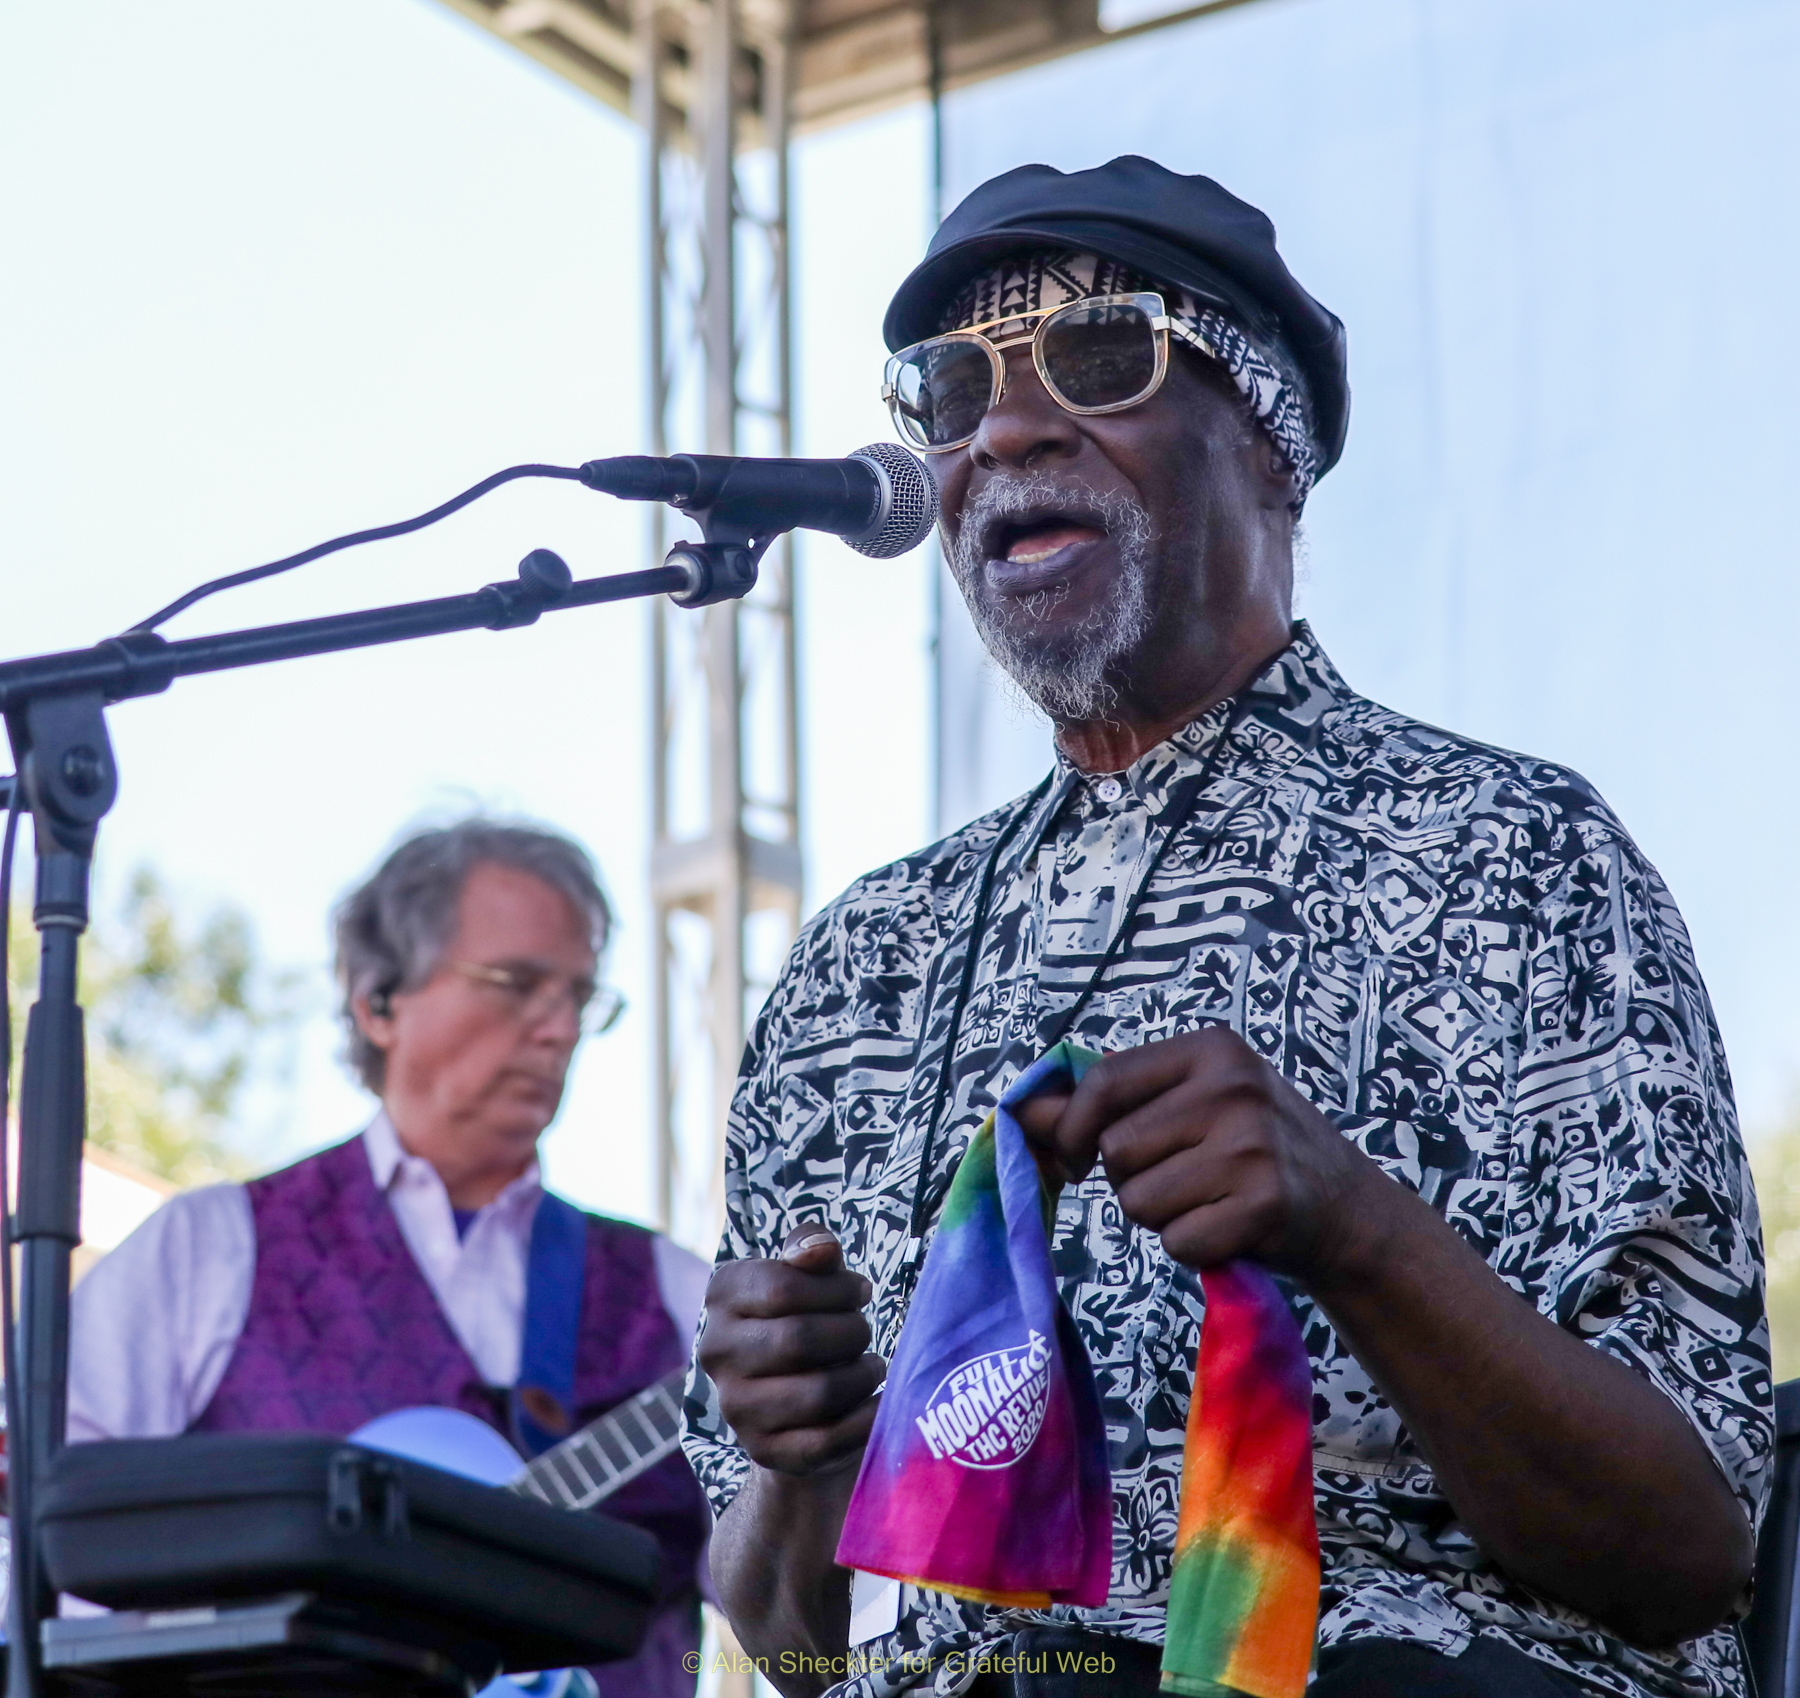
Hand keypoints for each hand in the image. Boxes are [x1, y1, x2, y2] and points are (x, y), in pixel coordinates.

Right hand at [698, 1222, 885, 1475]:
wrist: (795, 1400)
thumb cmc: (809, 1317)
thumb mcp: (811, 1273)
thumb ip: (813, 1246)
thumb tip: (820, 1250)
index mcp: (722, 1294)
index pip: (783, 1286)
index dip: (837, 1288)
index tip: (859, 1292)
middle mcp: (715, 1350)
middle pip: (801, 1338)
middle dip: (851, 1332)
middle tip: (863, 1332)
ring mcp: (735, 1407)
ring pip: (818, 1392)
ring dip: (861, 1375)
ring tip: (868, 1366)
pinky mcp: (764, 1450)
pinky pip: (827, 1439)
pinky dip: (865, 1418)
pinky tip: (874, 1402)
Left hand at [1013, 1027, 1382, 1285]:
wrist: (1348, 1211)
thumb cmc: (1251, 1153)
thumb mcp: (1192, 1106)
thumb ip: (1110, 1104)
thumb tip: (1022, 1112)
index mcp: (1211, 1049)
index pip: (1102, 1082)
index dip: (1072, 1127)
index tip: (1077, 1156)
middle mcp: (1233, 1087)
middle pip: (1114, 1149)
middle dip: (1130, 1179)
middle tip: (1184, 1179)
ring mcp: (1252, 1145)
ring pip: (1137, 1200)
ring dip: (1162, 1217)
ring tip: (1211, 1201)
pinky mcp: (1265, 1204)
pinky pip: (1176, 1241)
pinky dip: (1193, 1248)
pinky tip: (1232, 1229)